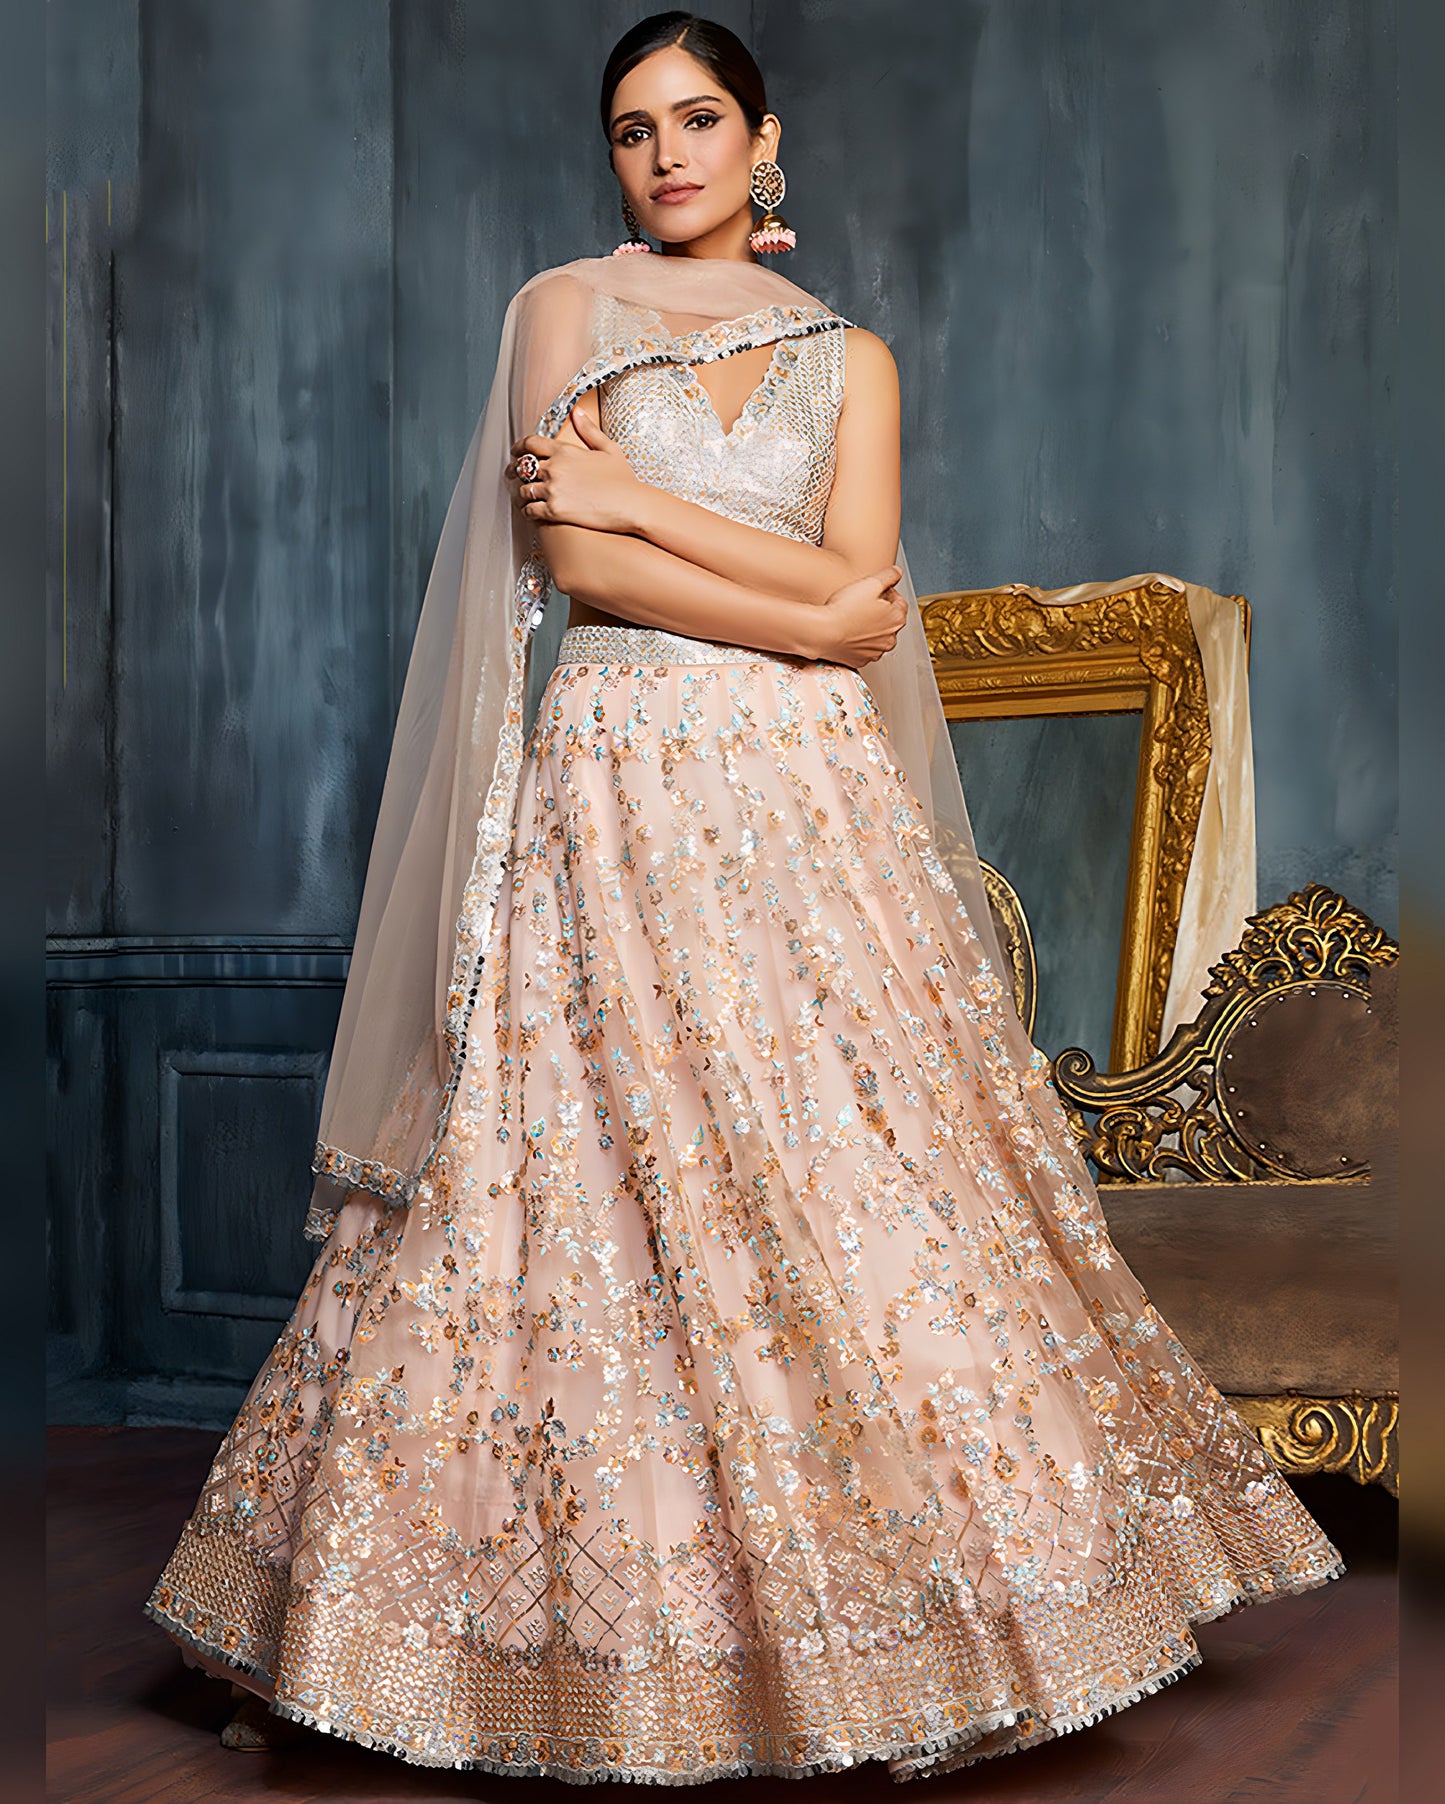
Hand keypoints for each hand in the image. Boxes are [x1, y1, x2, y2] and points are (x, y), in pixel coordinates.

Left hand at [507, 409, 642, 533]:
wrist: (630, 505)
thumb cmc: (623, 479)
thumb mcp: (609, 449)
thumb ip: (589, 430)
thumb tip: (577, 412)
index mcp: (565, 451)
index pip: (530, 443)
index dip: (518, 447)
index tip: (515, 452)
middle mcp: (555, 468)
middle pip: (523, 467)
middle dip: (514, 470)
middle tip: (511, 475)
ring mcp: (553, 490)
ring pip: (524, 490)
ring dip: (523, 493)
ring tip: (525, 496)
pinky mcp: (554, 511)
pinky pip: (530, 510)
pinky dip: (528, 511)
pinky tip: (533, 512)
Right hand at [808, 565, 907, 667]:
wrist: (823, 633)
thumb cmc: (844, 610)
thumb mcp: (870, 583)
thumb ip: (889, 576)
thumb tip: (896, 573)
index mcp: (897, 619)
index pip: (900, 602)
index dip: (887, 593)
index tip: (876, 591)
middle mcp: (890, 639)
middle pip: (889, 620)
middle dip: (880, 611)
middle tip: (863, 603)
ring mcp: (875, 652)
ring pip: (877, 635)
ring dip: (869, 626)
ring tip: (853, 616)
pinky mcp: (860, 660)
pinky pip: (863, 648)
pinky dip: (858, 640)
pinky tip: (847, 630)